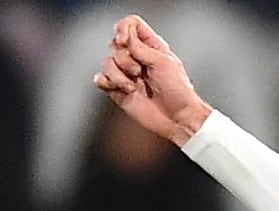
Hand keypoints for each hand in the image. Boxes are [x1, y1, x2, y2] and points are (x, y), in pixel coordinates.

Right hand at [93, 15, 211, 145]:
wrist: (177, 118)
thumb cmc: (178, 91)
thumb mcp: (163, 62)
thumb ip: (141, 48)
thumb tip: (126, 38)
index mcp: (150, 46)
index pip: (130, 24)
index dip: (123, 29)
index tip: (125, 41)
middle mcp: (137, 58)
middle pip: (115, 44)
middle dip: (124, 59)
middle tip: (139, 72)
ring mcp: (126, 74)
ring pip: (107, 62)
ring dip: (119, 75)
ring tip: (134, 86)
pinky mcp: (118, 89)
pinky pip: (101, 79)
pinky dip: (108, 83)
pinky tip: (123, 89)